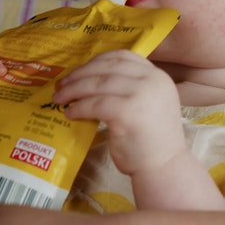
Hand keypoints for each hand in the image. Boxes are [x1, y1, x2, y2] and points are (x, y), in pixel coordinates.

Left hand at [54, 49, 185, 176]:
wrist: (165, 168)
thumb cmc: (151, 141)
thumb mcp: (147, 104)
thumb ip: (129, 89)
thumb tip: (91, 80)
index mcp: (157, 76)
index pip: (123, 57)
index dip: (98, 61)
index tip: (80, 70)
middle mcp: (152, 80)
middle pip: (108, 68)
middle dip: (80, 74)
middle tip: (62, 84)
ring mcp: (142, 94)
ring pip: (99, 84)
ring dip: (74, 90)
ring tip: (60, 98)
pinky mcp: (128, 112)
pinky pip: (96, 104)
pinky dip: (79, 107)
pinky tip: (70, 113)